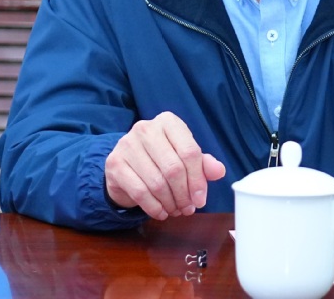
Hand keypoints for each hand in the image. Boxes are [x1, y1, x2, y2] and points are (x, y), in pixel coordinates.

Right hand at [104, 112, 225, 220]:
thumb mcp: (184, 157)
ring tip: (175, 210)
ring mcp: (127, 145)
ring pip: (157, 182)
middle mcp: (146, 128)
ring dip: (170, 203)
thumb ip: (203, 163)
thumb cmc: (160, 159)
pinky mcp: (115, 163)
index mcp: (168, 122)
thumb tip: (219, 171)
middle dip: (184, 194)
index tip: (201, 199)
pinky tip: (160, 212)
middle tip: (188, 208)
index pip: (189, 151)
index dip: (198, 180)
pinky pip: (140, 192)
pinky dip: (154, 207)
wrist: (125, 164)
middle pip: (174, 168)